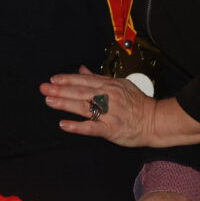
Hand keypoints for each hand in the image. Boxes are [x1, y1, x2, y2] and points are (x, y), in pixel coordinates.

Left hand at [41, 66, 156, 146]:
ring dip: (65, 104)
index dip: (68, 79)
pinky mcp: (111, 130)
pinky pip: (92, 128)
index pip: (85, 81)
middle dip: (61, 90)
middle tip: (44, 88)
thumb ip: (99, 78)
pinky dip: (78, 126)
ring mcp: (109, 114)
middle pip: (81, 92)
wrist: (155, 120)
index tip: (53, 79)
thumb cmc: (137, 102)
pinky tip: (64, 124)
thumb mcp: (119, 84)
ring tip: (49, 101)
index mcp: (110, 85)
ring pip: (84, 107)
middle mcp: (109, 97)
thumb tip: (81, 70)